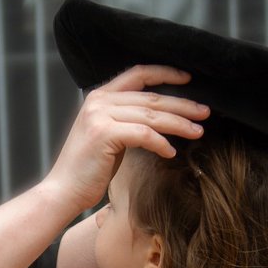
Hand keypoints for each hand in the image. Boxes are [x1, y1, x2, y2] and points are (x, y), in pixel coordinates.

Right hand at [44, 65, 208, 215]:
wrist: (61, 193)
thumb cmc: (86, 172)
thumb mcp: (108, 138)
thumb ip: (126, 121)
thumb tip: (158, 119)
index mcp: (99, 97)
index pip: (139, 74)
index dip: (166, 74)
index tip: (190, 80)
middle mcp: (99, 100)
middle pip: (151, 97)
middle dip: (183, 105)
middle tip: (206, 112)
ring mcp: (100, 115)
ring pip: (151, 115)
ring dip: (179, 124)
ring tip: (199, 132)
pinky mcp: (105, 134)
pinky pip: (144, 135)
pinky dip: (161, 143)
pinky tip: (171, 152)